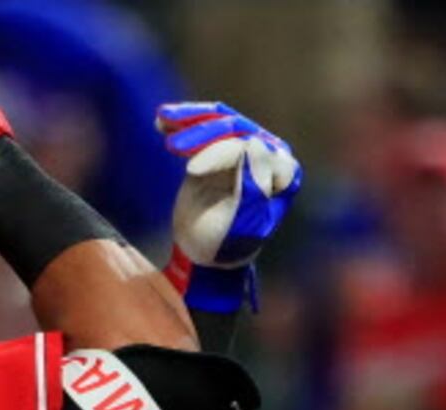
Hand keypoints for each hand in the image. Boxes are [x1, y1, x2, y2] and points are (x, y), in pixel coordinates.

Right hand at [155, 101, 302, 312]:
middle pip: (235, 128)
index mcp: (283, 174)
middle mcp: (269, 156)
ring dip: (190, 118)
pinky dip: (183, 123)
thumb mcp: (241, 222)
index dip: (220, 156)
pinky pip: (204, 128)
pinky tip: (161, 122)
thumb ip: (252, 186)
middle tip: (171, 145)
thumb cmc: (228, 244)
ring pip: (219, 121)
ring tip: (162, 119)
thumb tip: (254, 143)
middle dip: (202, 131)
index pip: (252, 150)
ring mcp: (245, 149)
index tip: (190, 171)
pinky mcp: (221, 148)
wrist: (205, 254)